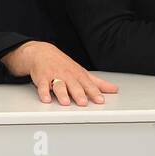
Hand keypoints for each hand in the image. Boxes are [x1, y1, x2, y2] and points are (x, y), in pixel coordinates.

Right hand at [1, 40, 118, 105]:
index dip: (94, 92)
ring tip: (65, 102)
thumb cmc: (63, 65)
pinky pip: (42, 86)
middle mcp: (67, 75)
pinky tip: (46, 99)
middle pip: (74, 85)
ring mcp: (54, 76)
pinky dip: (43, 92)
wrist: (41, 52)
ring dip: (62, 94)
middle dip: (79, 94)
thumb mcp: (82, 72)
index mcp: (78, 75)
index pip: (88, 84)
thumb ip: (97, 83)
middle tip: (83, 103)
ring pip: (58, 86)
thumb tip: (113, 89)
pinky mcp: (41, 78)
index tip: (100, 100)